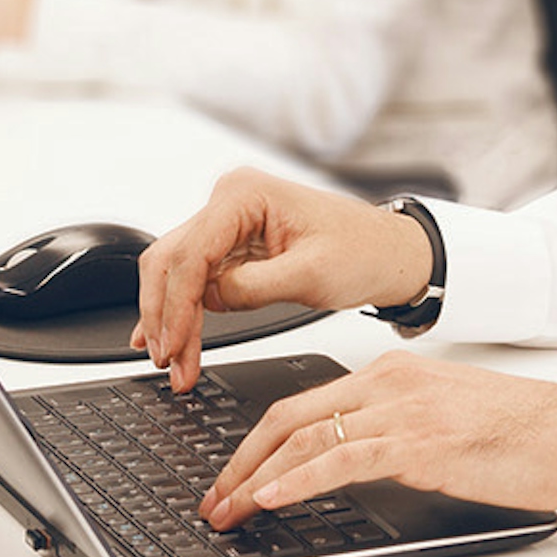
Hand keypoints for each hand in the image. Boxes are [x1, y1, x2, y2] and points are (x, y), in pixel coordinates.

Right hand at [134, 171, 434, 391]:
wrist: (390, 254)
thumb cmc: (363, 252)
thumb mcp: (312, 274)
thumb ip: (254, 286)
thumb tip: (209, 301)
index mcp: (246, 194)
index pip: (191, 252)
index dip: (176, 305)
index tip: (174, 346)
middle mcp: (230, 201)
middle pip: (172, 259)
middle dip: (166, 315)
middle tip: (169, 363)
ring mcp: (228, 222)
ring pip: (176, 271)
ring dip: (171, 318)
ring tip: (173, 363)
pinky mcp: (232, 246)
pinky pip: (195, 279)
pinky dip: (183, 311)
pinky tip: (173, 338)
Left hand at [198, 349, 556, 528]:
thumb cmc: (523, 432)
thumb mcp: (444, 420)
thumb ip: (394, 433)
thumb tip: (351, 467)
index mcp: (392, 373)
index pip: (304, 404)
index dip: (254, 444)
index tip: (232, 477)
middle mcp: (389, 383)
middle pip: (287, 417)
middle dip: (238, 463)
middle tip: (213, 500)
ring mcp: (402, 411)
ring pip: (303, 438)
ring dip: (254, 480)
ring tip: (228, 512)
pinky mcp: (419, 443)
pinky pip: (340, 458)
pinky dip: (297, 479)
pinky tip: (271, 498)